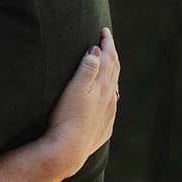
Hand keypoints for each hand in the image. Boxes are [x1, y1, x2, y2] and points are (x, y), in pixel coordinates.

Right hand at [42, 29, 119, 174]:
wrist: (68, 150)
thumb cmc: (66, 117)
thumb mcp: (74, 89)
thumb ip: (87, 68)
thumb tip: (96, 50)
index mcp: (102, 86)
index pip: (108, 58)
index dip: (107, 43)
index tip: (104, 31)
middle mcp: (109, 99)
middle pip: (114, 71)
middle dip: (111, 54)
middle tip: (107, 41)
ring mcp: (108, 114)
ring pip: (114, 88)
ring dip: (113, 73)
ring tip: (110, 65)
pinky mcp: (104, 127)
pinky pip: (112, 106)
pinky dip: (111, 94)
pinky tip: (109, 96)